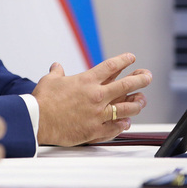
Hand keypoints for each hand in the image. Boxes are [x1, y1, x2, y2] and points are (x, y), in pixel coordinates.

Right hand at [33, 52, 151, 145]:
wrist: (38, 120)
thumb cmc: (43, 100)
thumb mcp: (49, 80)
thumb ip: (57, 73)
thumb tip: (57, 66)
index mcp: (86, 81)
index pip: (110, 67)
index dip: (123, 60)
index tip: (131, 58)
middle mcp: (96, 96)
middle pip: (126, 85)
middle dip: (140, 79)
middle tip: (147, 76)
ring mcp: (98, 113)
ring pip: (127, 108)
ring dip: (137, 103)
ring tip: (142, 100)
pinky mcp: (96, 129)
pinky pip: (116, 127)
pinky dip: (124, 124)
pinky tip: (127, 122)